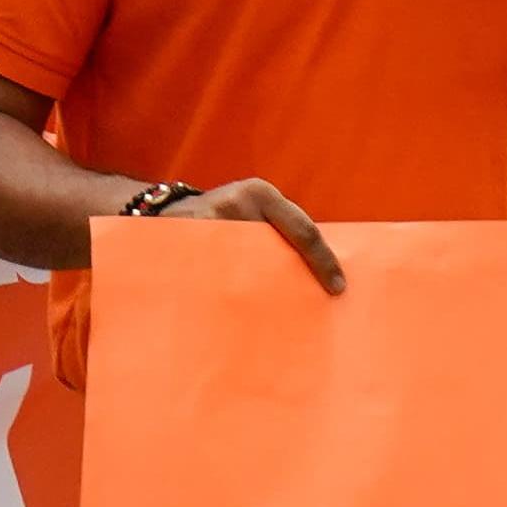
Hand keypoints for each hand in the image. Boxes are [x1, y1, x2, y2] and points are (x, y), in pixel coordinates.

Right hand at [163, 177, 345, 292]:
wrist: (167, 210)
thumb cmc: (229, 217)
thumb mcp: (255, 208)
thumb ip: (280, 229)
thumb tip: (325, 273)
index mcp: (260, 193)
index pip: (303, 231)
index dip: (324, 262)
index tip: (338, 288)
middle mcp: (236, 202)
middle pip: (279, 251)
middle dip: (297, 277)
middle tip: (314, 304)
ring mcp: (210, 222)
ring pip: (252, 266)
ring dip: (266, 288)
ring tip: (279, 313)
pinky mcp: (191, 243)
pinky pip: (222, 273)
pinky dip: (235, 290)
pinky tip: (241, 307)